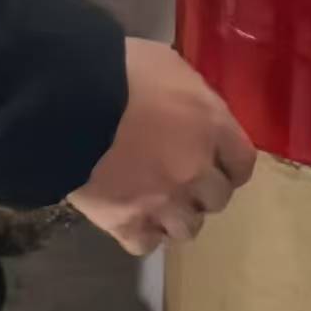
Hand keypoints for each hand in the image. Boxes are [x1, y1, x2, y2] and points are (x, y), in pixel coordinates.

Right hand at [70, 39, 257, 254]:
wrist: (68, 101)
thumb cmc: (121, 71)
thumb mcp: (169, 66)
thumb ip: (193, 96)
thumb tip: (194, 111)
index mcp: (211, 127)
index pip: (243, 164)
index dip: (229, 165)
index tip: (216, 163)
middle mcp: (195, 171)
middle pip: (217, 199)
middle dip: (202, 190)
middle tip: (180, 178)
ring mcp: (162, 201)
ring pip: (187, 228)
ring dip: (175, 216)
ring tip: (157, 202)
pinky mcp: (125, 222)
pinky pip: (146, 244)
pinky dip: (141, 233)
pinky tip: (131, 217)